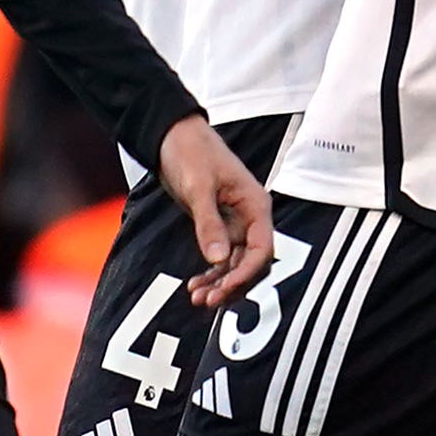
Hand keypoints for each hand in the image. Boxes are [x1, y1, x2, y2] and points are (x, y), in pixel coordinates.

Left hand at [155, 116, 274, 307]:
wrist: (172, 135)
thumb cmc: (191, 152)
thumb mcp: (199, 187)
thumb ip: (209, 223)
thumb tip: (218, 259)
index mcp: (255, 205)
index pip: (262, 249)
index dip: (246, 272)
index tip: (225, 287)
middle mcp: (250, 217)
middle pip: (251, 262)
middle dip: (232, 283)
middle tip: (207, 300)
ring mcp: (235, 223)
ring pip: (235, 263)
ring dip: (219, 282)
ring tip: (197, 298)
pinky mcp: (218, 226)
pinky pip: (221, 257)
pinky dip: (210, 272)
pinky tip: (194, 285)